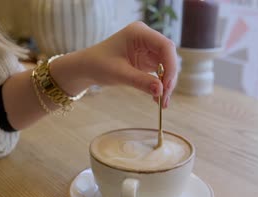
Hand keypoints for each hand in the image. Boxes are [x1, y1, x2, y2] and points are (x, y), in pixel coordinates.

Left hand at [50, 21, 177, 106]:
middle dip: (169, 78)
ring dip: (166, 84)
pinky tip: (157, 98)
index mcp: (139, 32)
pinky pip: (160, 71)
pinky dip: (160, 84)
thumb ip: (141, 81)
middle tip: (164, 98)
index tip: (167, 86)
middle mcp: (146, 38)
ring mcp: (148, 48)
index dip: (170, 65)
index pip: (165, 46)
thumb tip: (161, 91)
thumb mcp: (119, 74)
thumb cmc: (98, 65)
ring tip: (161, 103)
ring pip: (166, 65)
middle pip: (168, 56)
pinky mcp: (147, 59)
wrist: (87, 67)